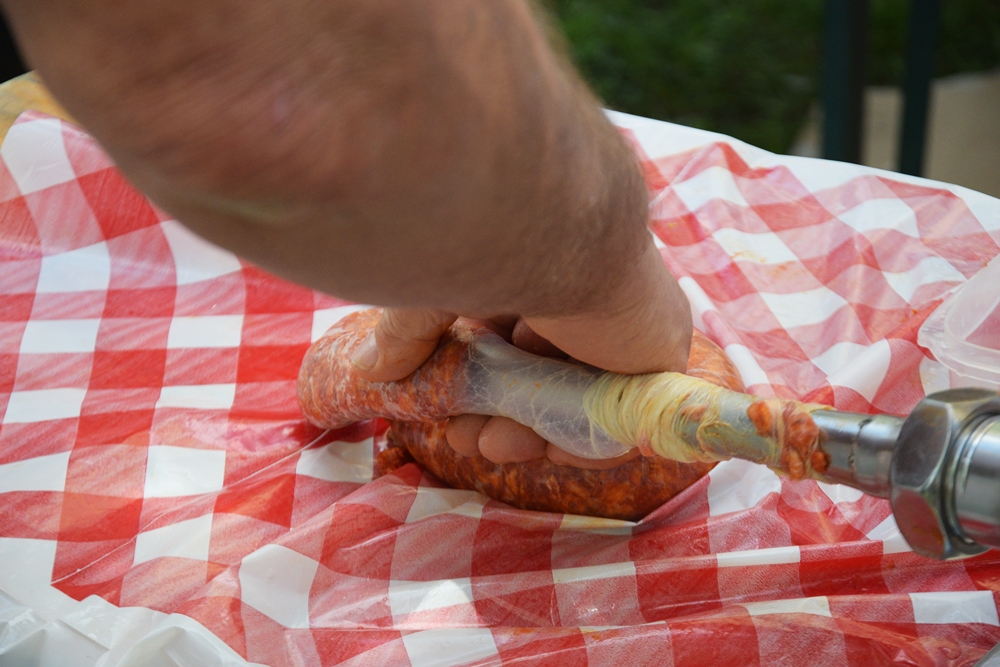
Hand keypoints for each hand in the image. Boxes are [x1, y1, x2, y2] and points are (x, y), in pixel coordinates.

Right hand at [351, 239, 691, 468]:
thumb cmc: (489, 247)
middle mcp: (585, 302)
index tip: (448, 414)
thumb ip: (408, 335)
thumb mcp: (433, 296)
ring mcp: (621, 332)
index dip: (481, 386)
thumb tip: (368, 371)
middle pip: (541, 381)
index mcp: (542, 275)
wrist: (555, 231)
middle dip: (497, 418)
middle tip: (464, 439)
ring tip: (490, 446)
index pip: (512, 346)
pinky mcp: (653, 363)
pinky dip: (579, 444)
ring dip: (529, 433)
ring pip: (573, 404)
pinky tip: (541, 448)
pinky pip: (617, 422)